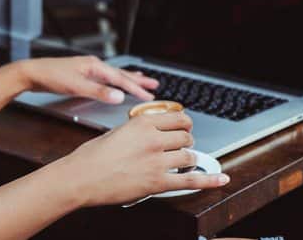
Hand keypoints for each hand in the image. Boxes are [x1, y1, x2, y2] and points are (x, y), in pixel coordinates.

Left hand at [17, 55, 157, 103]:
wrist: (32, 73)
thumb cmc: (51, 77)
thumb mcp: (77, 86)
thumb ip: (99, 92)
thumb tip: (119, 97)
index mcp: (94, 66)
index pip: (120, 79)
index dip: (136, 89)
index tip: (149, 96)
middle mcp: (93, 65)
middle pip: (120, 74)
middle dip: (138, 81)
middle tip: (154, 85)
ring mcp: (88, 69)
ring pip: (114, 75)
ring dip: (129, 79)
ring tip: (142, 80)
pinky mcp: (82, 75)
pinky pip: (105, 78)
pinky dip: (115, 81)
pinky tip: (115, 84)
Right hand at [59, 111, 229, 206]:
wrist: (81, 177)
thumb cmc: (92, 156)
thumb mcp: (117, 131)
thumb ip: (139, 130)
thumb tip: (154, 133)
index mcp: (142, 124)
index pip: (178, 119)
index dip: (184, 125)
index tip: (184, 128)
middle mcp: (153, 140)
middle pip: (186, 138)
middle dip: (186, 142)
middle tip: (182, 147)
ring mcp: (157, 162)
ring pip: (189, 156)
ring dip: (190, 159)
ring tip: (184, 162)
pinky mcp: (158, 183)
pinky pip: (190, 181)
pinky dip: (209, 181)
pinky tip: (221, 179)